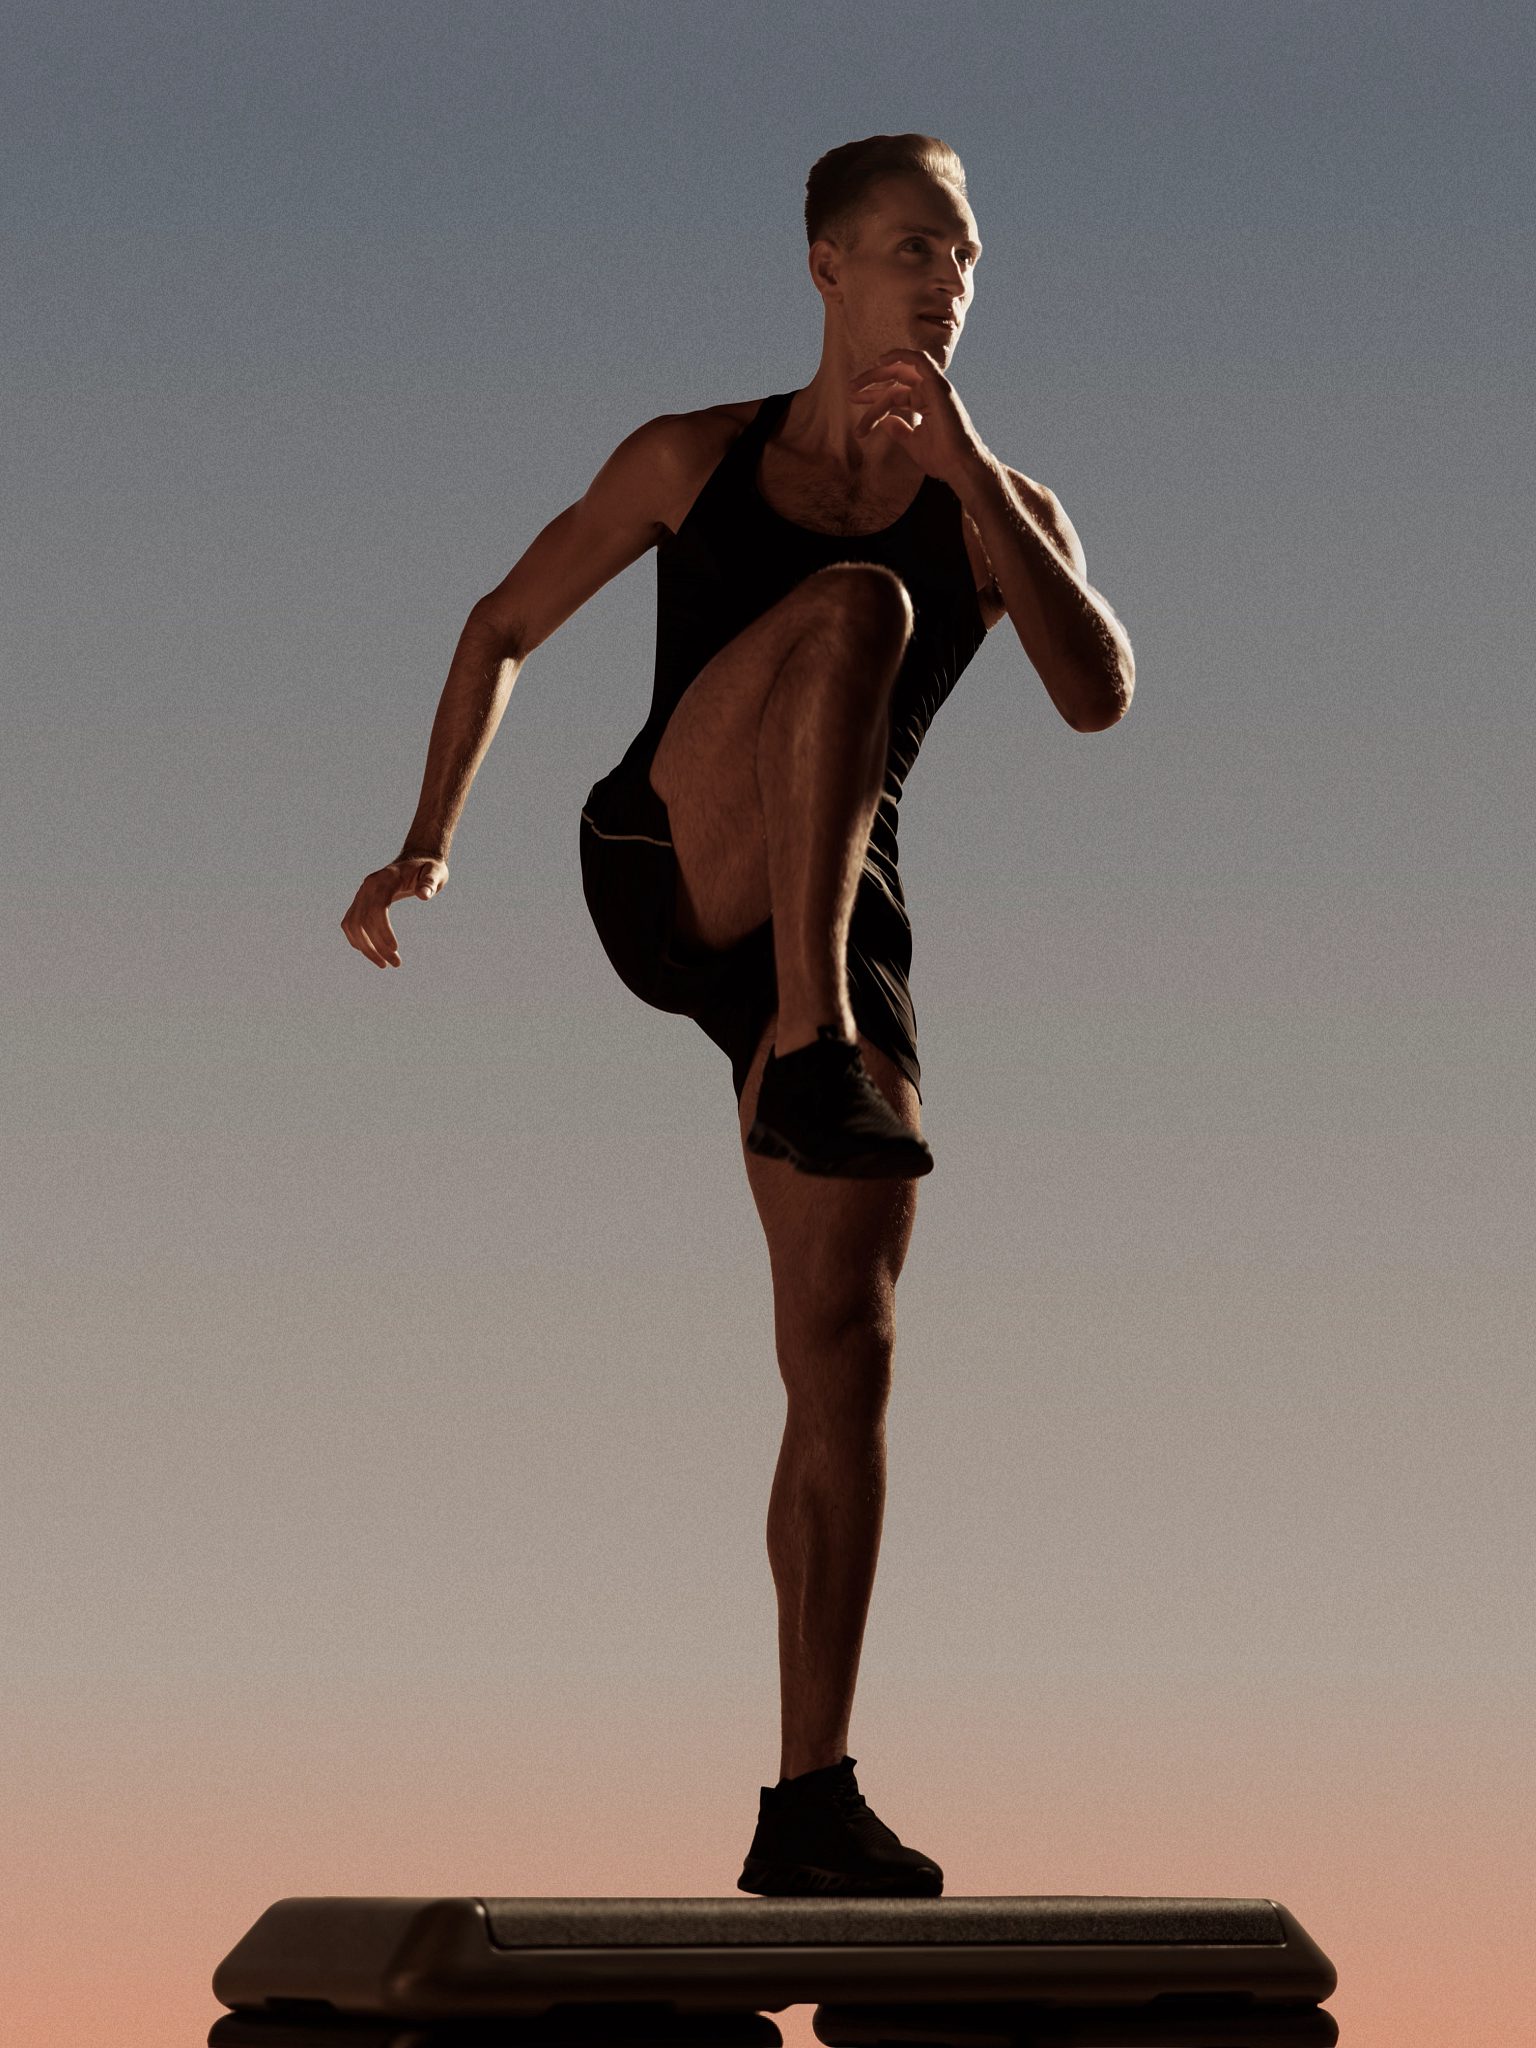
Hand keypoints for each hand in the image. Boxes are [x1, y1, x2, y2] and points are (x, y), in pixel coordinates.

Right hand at [340, 854, 448, 967]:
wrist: (417, 859)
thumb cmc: (429, 868)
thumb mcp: (436, 873)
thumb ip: (430, 883)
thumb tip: (424, 895)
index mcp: (385, 879)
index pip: (377, 908)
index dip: (382, 930)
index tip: (395, 950)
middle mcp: (368, 886)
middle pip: (363, 920)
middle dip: (376, 945)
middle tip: (395, 964)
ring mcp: (362, 893)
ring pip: (353, 924)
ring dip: (365, 947)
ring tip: (384, 964)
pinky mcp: (361, 901)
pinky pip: (351, 923)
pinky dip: (357, 939)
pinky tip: (370, 953)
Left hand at [848, 348, 988, 486]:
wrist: (958, 465)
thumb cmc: (941, 458)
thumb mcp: (912, 443)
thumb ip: (899, 430)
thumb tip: (886, 421)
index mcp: (924, 403)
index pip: (894, 394)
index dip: (873, 398)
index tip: (854, 402)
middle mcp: (929, 392)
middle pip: (896, 378)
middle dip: (871, 382)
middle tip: (849, 391)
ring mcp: (934, 387)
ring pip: (901, 372)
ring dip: (878, 373)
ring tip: (856, 384)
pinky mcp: (938, 385)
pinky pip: (919, 360)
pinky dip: (901, 355)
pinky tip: (881, 361)